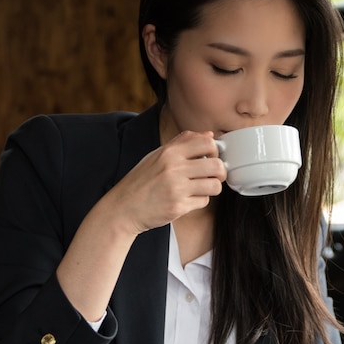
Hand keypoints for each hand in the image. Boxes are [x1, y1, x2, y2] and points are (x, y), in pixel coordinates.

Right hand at [100, 130, 226, 235]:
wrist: (123, 208)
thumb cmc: (141, 181)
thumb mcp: (157, 155)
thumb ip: (183, 142)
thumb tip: (209, 135)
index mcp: (169, 152)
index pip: (207, 143)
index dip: (215, 150)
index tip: (211, 157)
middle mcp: (173, 168)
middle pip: (216, 165)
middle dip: (220, 172)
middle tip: (214, 175)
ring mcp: (176, 188)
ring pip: (214, 185)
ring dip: (212, 188)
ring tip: (203, 187)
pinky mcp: (178, 207)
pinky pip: (204, 201)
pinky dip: (200, 200)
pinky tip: (189, 198)